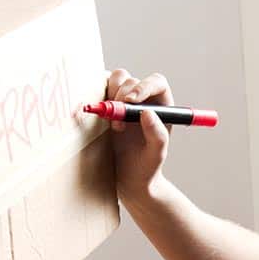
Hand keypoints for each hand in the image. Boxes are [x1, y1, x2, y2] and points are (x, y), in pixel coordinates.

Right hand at [105, 68, 173, 206]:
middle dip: (121, 97)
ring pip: (115, 81)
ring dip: (110, 96)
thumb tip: (148, 113)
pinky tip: (98, 115)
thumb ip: (156, 135)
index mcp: (162, 105)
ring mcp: (124, 102)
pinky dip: (96, 97)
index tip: (131, 101)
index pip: (155, 83)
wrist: (129, 179)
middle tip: (118, 125)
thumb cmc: (147, 167)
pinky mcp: (107, 107)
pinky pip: (100, 90)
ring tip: (112, 125)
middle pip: (131, 80)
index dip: (142, 86)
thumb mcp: (156, 155)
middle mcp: (144, 99)